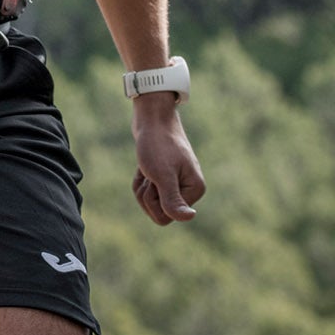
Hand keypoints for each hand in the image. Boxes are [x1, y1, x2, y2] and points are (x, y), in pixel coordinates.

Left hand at [130, 94, 203, 225]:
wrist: (151, 118)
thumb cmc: (157, 145)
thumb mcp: (162, 176)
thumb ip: (173, 200)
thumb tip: (190, 217)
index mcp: (195, 190)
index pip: (168, 217)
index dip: (154, 200)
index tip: (155, 178)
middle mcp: (189, 189)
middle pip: (157, 211)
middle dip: (145, 194)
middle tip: (148, 171)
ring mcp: (176, 184)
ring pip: (150, 202)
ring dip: (141, 186)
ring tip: (145, 167)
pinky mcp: (164, 178)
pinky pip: (146, 192)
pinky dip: (139, 180)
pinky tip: (142, 168)